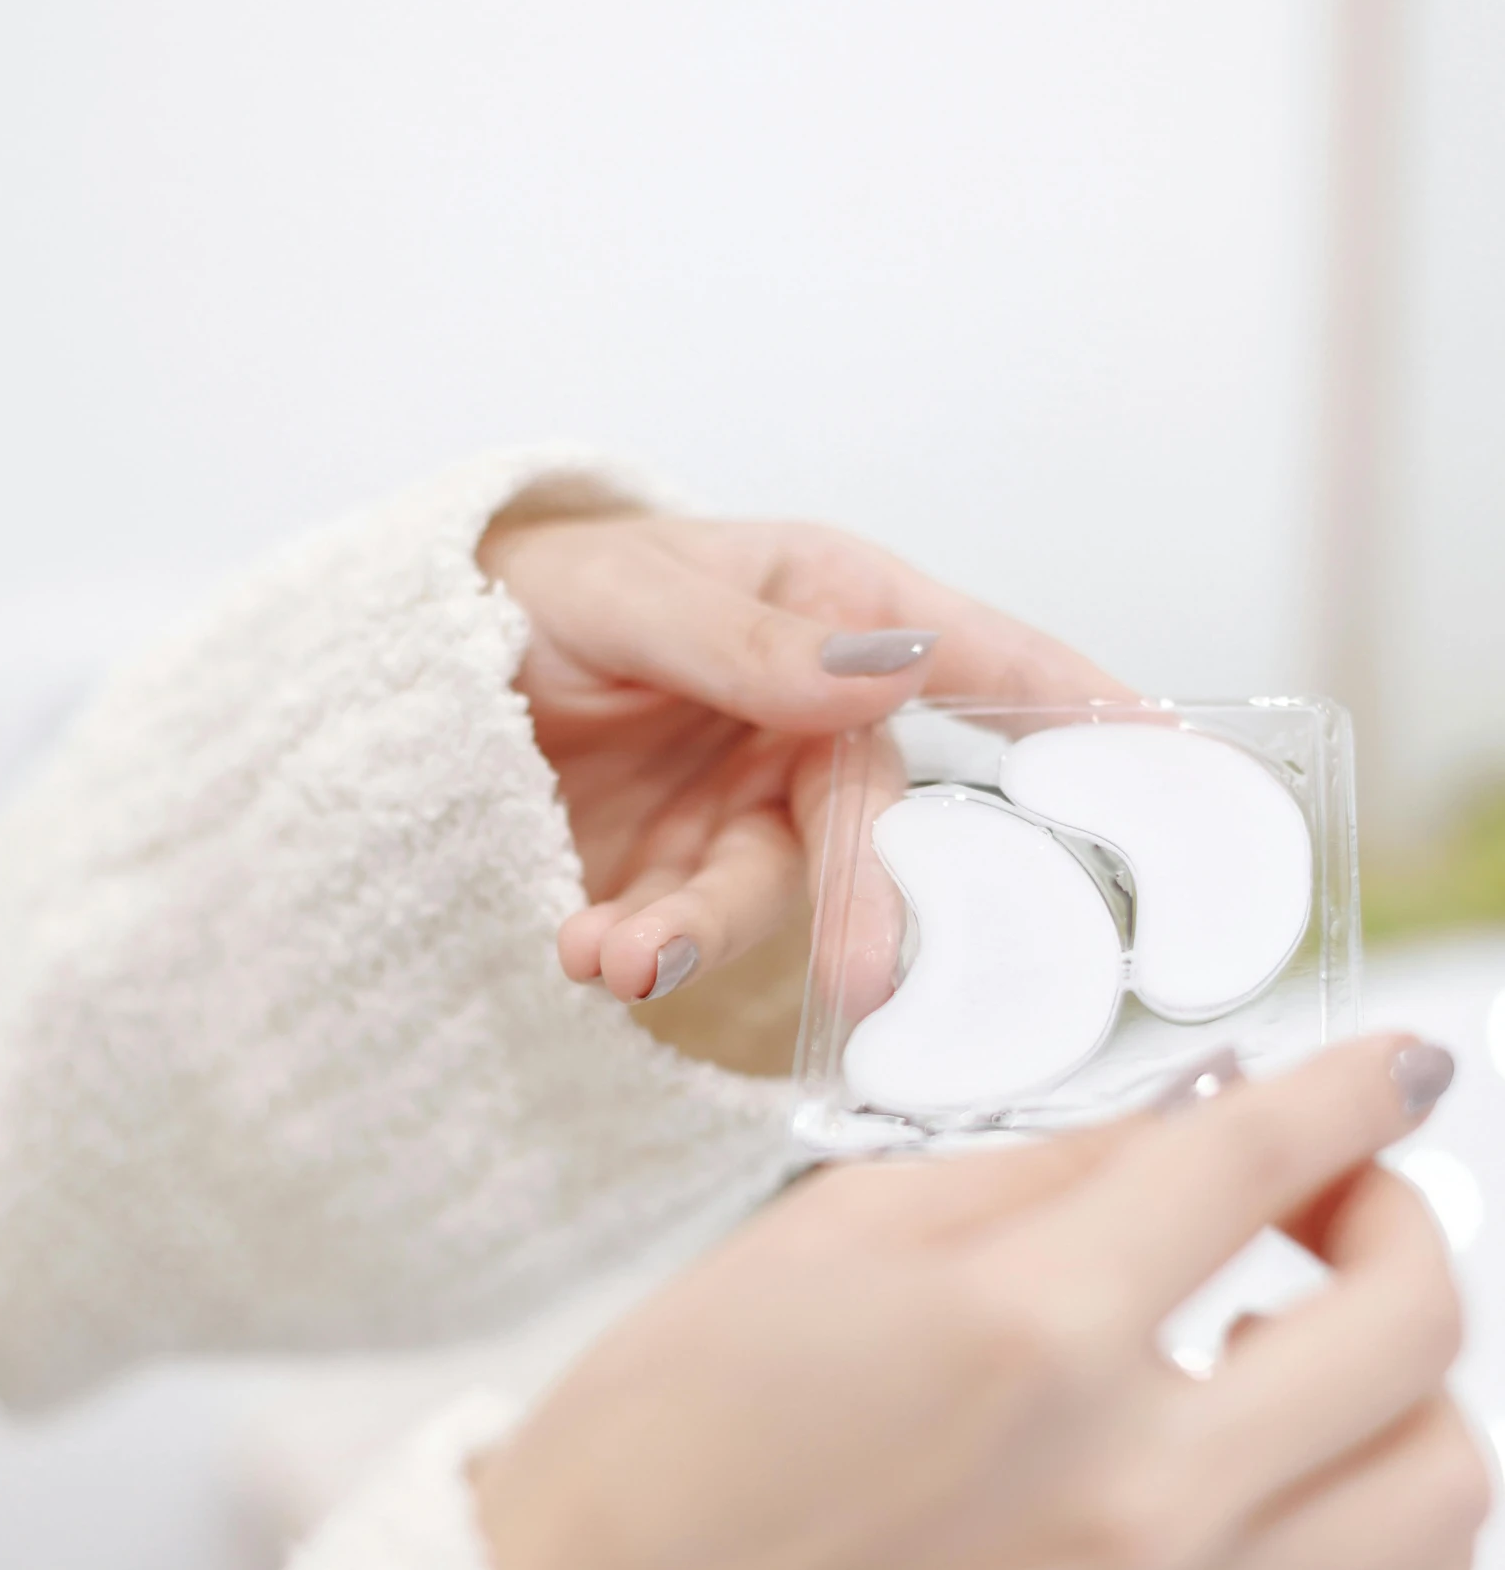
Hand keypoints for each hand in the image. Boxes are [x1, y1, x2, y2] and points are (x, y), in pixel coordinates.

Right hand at [473, 1037, 1487, 1569]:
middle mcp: (1130, 1492)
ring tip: (1315, 1347)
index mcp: (1030, 1330)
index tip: (1398, 1067)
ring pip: (1441, 1488)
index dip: (1359, 1088)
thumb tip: (1223, 1118)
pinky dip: (1406, 1534)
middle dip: (1397, 1213)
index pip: (1269, 1161)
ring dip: (1417, 1380)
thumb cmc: (685, 1421)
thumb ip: (1066, 1165)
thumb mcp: (851, 1223)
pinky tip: (1329, 1476)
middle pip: (1408, 1323)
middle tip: (1329, 1192)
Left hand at [481, 509, 1129, 1001]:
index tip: (1168, 745)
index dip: (1073, 701)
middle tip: (862, 977)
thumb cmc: (528, 591)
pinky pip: (681, 935)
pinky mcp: (671, 879)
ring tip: (617, 959)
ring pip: (770, 897)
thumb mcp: (628, 593)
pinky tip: (578, 952)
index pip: (972, 655)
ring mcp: (742, 808)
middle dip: (864, 899)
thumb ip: (750, 639)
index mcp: (824, 613)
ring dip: (701, 937)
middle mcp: (804, 721)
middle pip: (872, 819)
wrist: (400, 674)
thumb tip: (894, 666)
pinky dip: (633, 955)